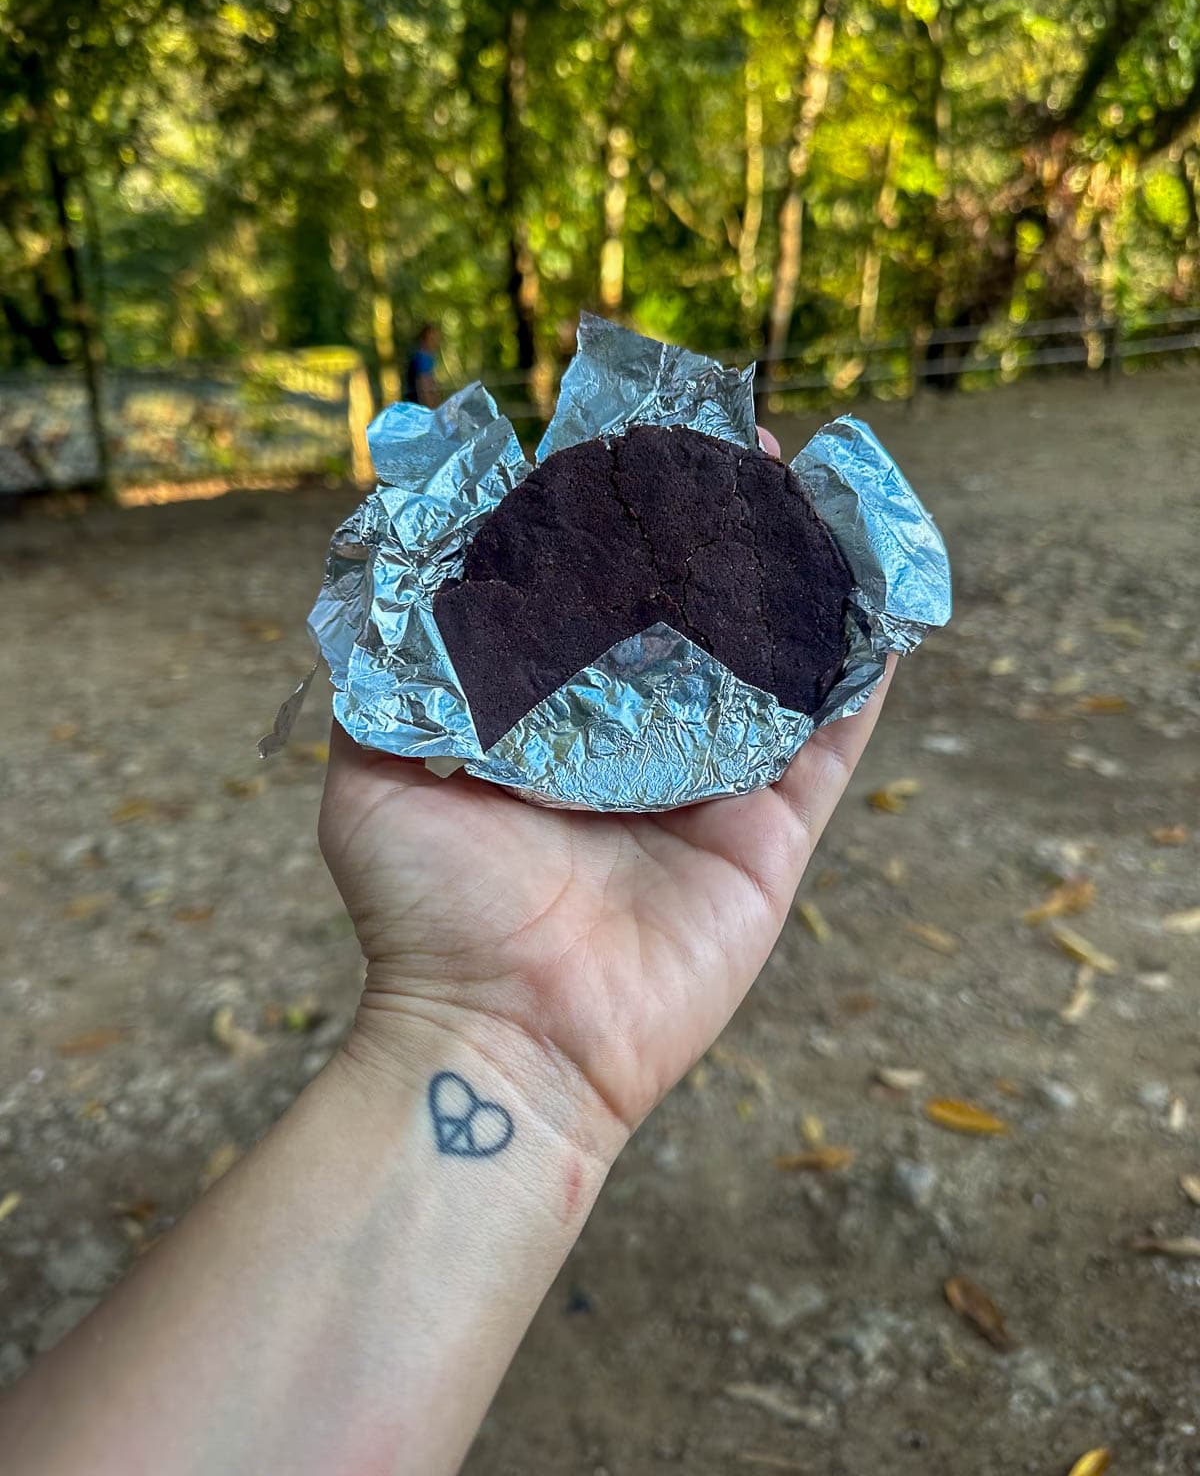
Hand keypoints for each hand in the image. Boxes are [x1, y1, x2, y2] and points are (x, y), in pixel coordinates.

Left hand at [319, 430, 892, 1159]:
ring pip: (773, 662)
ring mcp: (713, 786)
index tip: (636, 442)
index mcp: (554, 719)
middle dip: (720, 530)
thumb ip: (390, 674)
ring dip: (801, 579)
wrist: (503, 1036)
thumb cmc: (429, 909)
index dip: (621, 520)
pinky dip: (863, 673)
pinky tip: (884, 599)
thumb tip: (398, 565)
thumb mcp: (375, 769)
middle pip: (696, 615)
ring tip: (817, 492)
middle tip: (743, 445)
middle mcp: (638, 740)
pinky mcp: (773, 837)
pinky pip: (833, 743)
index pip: (599, 596)